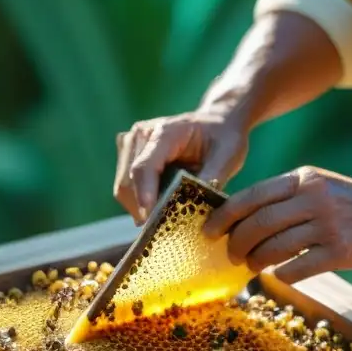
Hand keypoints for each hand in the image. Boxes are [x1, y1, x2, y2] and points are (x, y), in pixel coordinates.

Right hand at [114, 111, 248, 223]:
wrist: (217, 122)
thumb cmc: (224, 138)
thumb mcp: (228, 156)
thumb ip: (212, 179)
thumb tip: (197, 208)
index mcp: (165, 132)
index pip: (144, 167)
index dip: (144, 195)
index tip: (149, 219)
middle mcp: (141, 134)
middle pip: (127, 180)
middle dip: (141, 208)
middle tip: (163, 228)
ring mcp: (132, 144)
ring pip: (123, 187)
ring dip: (139, 207)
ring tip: (163, 218)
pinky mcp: (129, 155)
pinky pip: (126, 187)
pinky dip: (139, 202)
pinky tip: (158, 208)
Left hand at [203, 166, 351, 283]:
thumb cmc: (337, 202)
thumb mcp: (309, 185)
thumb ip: (277, 197)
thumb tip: (233, 219)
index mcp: (300, 180)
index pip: (252, 196)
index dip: (225, 215)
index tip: (209, 230)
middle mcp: (313, 199)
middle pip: (259, 224)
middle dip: (237, 243)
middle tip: (231, 255)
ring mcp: (328, 226)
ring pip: (275, 247)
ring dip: (256, 261)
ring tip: (252, 265)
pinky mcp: (340, 251)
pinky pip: (298, 267)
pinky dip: (281, 273)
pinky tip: (279, 273)